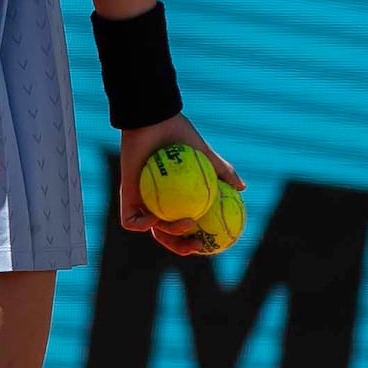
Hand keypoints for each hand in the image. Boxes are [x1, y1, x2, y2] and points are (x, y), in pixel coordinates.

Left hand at [115, 112, 235, 256]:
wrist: (153, 119)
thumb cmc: (177, 134)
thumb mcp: (205, 153)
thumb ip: (223, 171)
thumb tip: (242, 188)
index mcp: (174, 198)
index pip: (185, 226)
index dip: (196, 239)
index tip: (212, 242)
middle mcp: (157, 202)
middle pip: (167, 237)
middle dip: (181, 248)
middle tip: (198, 245)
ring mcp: (140, 201)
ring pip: (152, 230)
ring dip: (170, 234)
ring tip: (188, 223)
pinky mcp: (125, 196)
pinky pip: (130, 220)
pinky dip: (143, 224)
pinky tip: (156, 218)